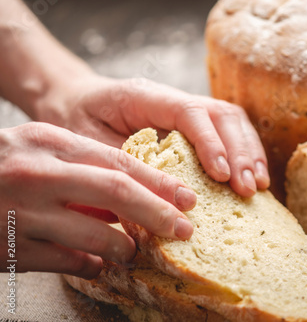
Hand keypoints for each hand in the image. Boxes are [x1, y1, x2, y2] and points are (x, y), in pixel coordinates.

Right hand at [0, 122, 196, 278]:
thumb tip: (137, 195)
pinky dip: (89, 264)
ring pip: (94, 235)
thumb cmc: (5, 165)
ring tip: (134, 250)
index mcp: (50, 142)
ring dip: (123, 246)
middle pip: (115, 194)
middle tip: (184, 229)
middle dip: (157, 213)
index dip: (159, 182)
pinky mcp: (8, 249)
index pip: (119, 162)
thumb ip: (86, 167)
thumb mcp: (42, 149)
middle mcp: (38, 174)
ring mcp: (21, 213)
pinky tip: (98, 264)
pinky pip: (64, 262)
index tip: (188, 198)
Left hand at [35, 74, 269, 197]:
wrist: (73, 102)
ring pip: (231, 121)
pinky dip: (245, 154)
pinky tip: (253, 178)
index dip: (210, 143)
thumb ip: (123, 165)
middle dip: (240, 152)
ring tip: (258, 186)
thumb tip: (161, 200)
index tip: (224, 176)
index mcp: (144, 96)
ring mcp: (186, 108)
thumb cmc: (77, 123)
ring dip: (249, 153)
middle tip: (247, 188)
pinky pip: (228, 132)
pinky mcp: (193, 124)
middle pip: (220, 113)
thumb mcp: (88, 145)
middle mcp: (171, 98)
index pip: (189, 112)